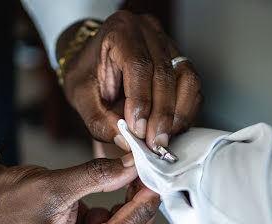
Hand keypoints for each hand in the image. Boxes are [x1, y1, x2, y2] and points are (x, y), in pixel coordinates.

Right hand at [0, 154, 159, 223]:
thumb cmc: (9, 200)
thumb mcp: (55, 184)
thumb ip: (97, 176)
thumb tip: (131, 168)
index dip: (140, 210)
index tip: (154, 185)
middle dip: (140, 210)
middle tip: (150, 180)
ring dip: (132, 209)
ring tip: (136, 180)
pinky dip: (120, 211)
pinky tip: (121, 190)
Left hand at [59, 11, 202, 151]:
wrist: (94, 61)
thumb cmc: (86, 74)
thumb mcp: (79, 97)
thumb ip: (99, 120)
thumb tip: (125, 141)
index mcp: (120, 31)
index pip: (138, 65)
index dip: (142, 100)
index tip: (139, 130)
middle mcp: (148, 32)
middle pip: (166, 73)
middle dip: (162, 114)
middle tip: (155, 143)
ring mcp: (167, 43)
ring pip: (187, 78)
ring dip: (178, 114)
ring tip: (163, 137)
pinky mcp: (179, 60)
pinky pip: (192, 86)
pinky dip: (185, 111)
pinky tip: (172, 128)